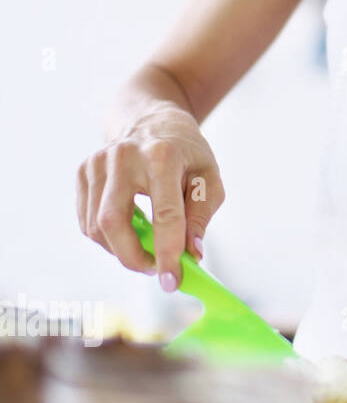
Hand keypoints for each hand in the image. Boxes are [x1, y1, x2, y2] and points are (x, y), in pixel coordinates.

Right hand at [75, 105, 225, 289]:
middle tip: (156, 270)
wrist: (153, 120)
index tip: (172, 281)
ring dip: (121, 249)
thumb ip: (201, 216)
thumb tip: (192, 254)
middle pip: (114, 223)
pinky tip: (128, 231)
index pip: (164, 214)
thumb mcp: (209, 179)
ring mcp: (96, 163)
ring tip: (146, 248)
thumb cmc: (187, 153)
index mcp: (162, 156)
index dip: (168, 253)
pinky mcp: (82, 172)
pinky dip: (107, 237)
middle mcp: (123, 157)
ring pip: (95, 226)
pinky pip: (86, 220)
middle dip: (133, 258)